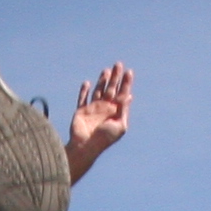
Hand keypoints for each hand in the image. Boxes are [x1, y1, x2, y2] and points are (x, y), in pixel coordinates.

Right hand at [66, 63, 132, 178]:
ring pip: (98, 91)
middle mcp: (105, 108)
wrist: (86, 147)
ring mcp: (93, 109)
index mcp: (116, 112)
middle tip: (118, 64)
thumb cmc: (105, 139)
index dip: (126, 83)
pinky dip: (84, 91)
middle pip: (111, 88)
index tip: (129, 72)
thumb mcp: (120, 126)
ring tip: (106, 70)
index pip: (122, 94)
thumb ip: (123, 110)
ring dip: (102, 81)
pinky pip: (82, 99)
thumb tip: (129, 95)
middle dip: (115, 77)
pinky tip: (86, 83)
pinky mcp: (81, 111)